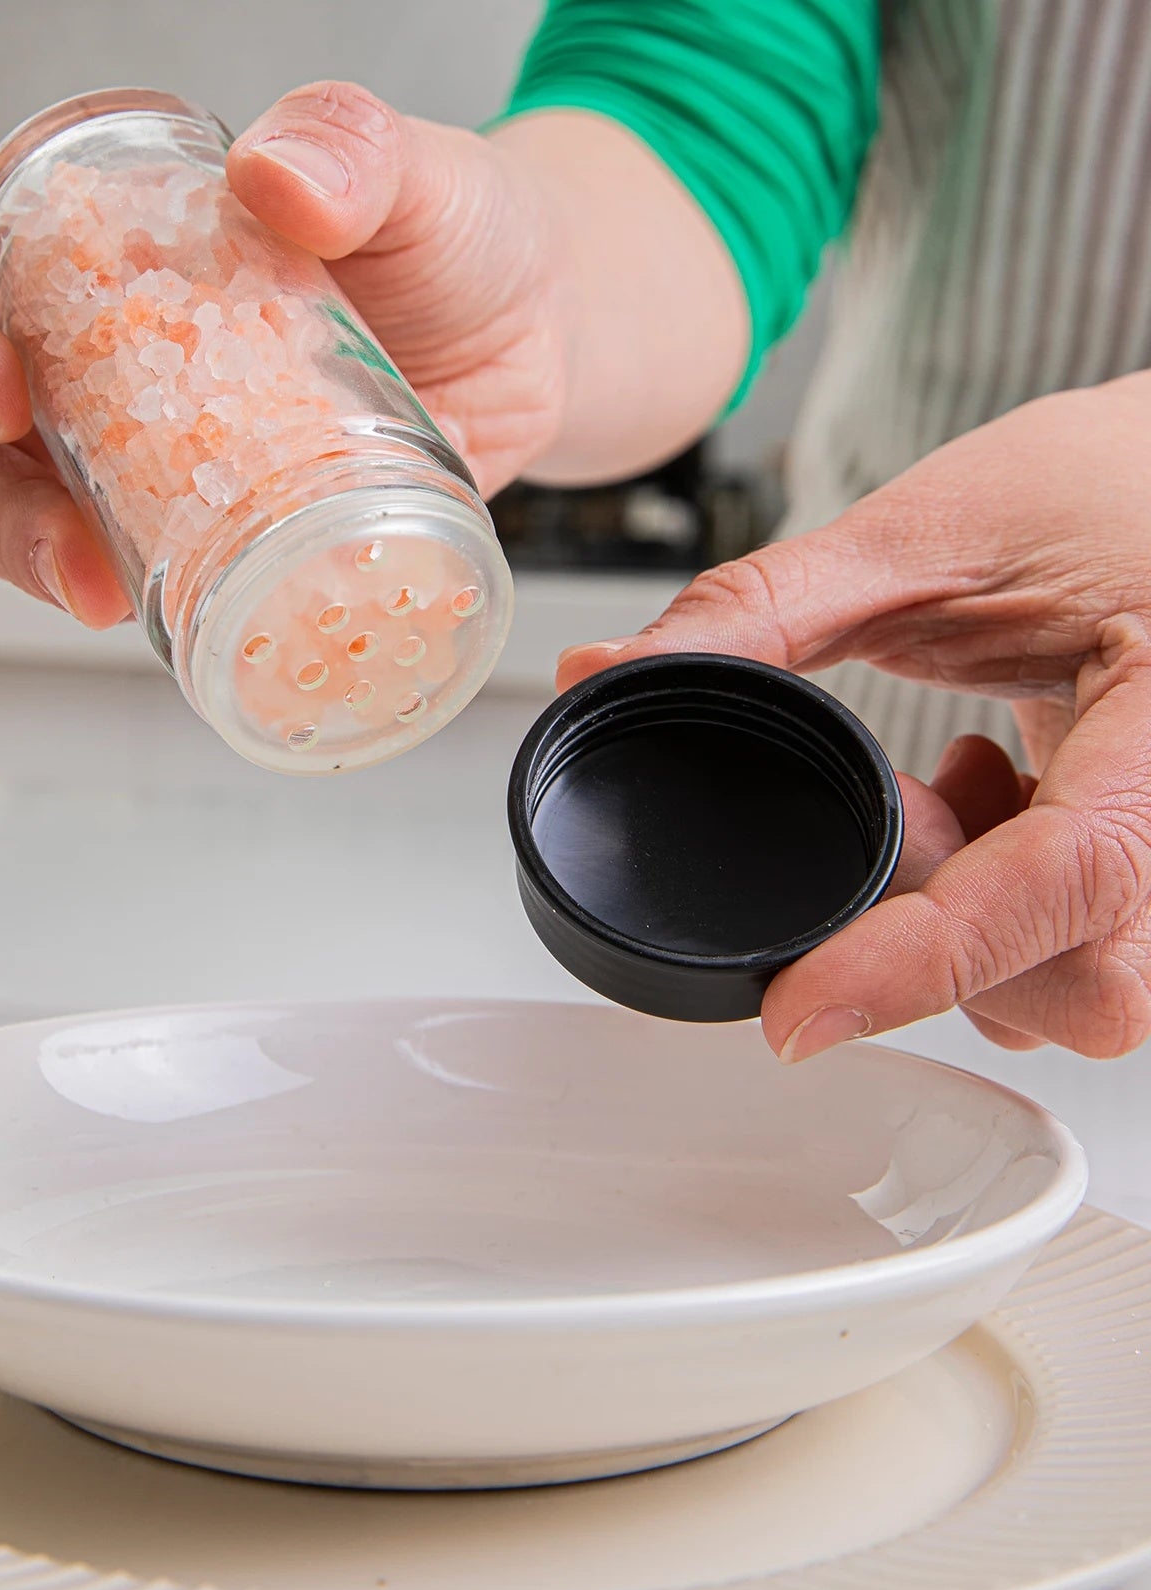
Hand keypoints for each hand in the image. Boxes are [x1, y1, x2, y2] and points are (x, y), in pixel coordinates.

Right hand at [0, 83, 743, 624]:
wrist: (535, 335)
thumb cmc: (447, 235)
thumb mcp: (406, 172)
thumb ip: (349, 145)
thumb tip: (277, 173)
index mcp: (94, 264)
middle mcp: (102, 375)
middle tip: (62, 538)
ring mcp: (160, 471)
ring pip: (42, 533)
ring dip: (48, 575)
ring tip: (109, 595)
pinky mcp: (227, 545)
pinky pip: (161, 594)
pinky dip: (164, 620)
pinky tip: (202, 632)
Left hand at [559, 376, 1150, 1059]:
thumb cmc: (1092, 481)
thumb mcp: (924, 533)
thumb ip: (757, 609)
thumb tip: (596, 671)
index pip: (1067, 874)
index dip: (921, 960)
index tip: (794, 1011)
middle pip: (1087, 984)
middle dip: (943, 942)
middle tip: (907, 807)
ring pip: (1086, 990)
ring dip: (971, 928)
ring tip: (951, 789)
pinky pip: (1091, 956)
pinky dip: (1003, 918)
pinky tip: (986, 802)